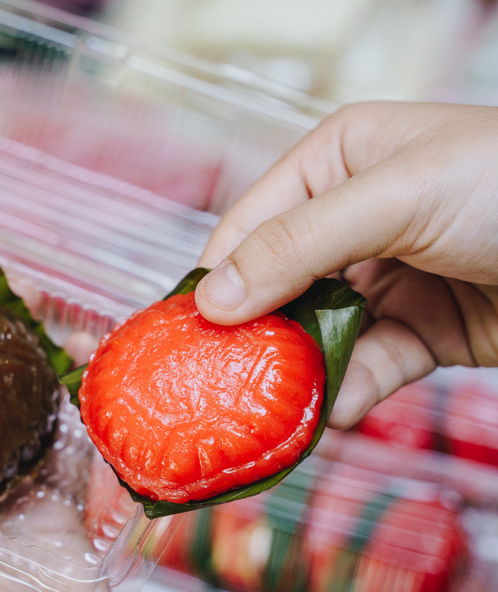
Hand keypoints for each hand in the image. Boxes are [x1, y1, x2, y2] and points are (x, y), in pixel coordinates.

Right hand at [194, 102, 497, 427]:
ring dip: (299, 372)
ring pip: (318, 333)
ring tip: (274, 409)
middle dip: (253, 335)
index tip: (185, 333)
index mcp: (335, 163)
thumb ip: (296, 245)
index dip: (215, 277)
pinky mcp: (422, 330)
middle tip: (220, 383)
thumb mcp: (394, 196)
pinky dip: (349, 390)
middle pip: (276, 285)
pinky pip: (368, 363)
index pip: (249, 223)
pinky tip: (334, 411)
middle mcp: (352, 219)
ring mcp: (387, 277)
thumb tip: (213, 299)